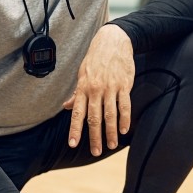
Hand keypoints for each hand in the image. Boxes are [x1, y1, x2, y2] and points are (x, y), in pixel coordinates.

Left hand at [64, 24, 133, 155]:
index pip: (77, 114)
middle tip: (96, 152)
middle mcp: (95, 90)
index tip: (73, 144)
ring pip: (110, 115)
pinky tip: (125, 130)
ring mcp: (110, 88)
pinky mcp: (124, 85)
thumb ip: (77, 93)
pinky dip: (125, 119)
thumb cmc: (96, 58)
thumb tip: (67, 107)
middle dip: (95, 137)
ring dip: (111, 132)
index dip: (75, 130)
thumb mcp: (82, 73)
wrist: (113, 41)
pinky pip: (125, 105)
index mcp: (83, 88)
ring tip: (111, 145)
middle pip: (94, 118)